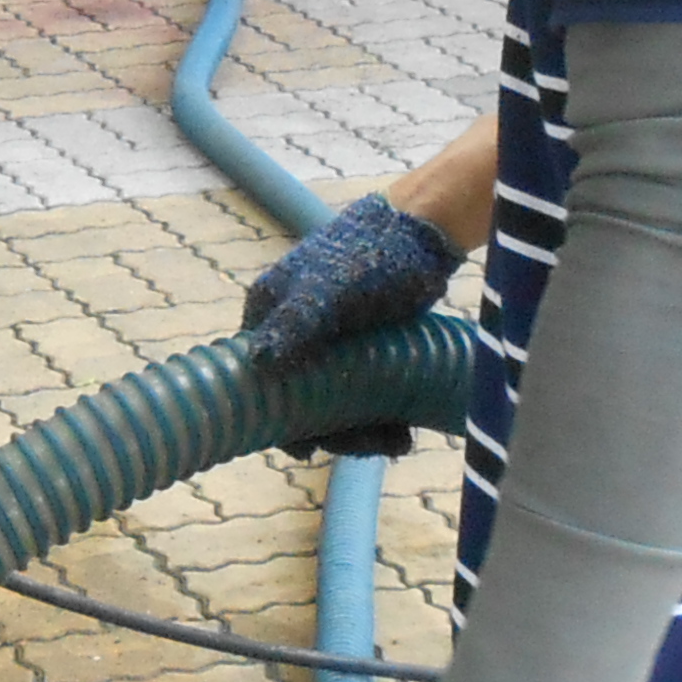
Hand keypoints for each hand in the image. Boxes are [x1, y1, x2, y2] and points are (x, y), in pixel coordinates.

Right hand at [242, 193, 463, 456]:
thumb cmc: (369, 255)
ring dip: (363, 430)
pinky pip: (365, 394)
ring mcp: (332, 344)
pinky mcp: (366, 350)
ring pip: (337, 402)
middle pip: (303, 399)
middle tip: (371, 445)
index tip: (307, 448)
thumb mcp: (329, 290)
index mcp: (271, 314)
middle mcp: (295, 332)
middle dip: (335, 431)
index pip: (261, 379)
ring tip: (398, 442)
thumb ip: (296, 324)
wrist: (423, 233)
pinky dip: (381, 417)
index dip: (280, 419)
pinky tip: (402, 433)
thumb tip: (258, 364)